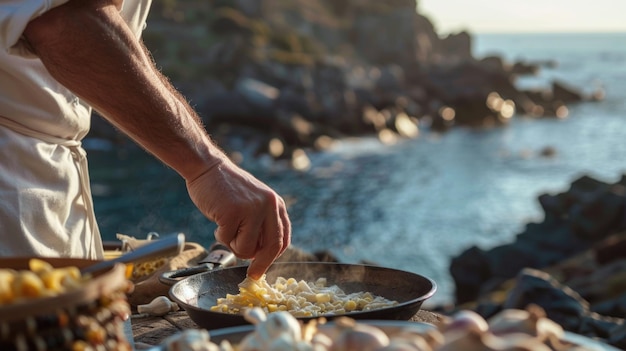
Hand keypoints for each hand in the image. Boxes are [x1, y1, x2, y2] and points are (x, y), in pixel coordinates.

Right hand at [186, 159, 290, 278]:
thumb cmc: (227, 189)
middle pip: (271, 248)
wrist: (207, 167)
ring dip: (233, 246)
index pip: (283, 240)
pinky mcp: (233, 213)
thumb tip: (262, 256)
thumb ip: (262, 224)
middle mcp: (269, 206)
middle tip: (252, 274)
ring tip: (226, 228)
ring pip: (247, 249)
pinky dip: (220, 236)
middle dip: (260, 265)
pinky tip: (217, 219)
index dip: (273, 258)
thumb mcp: (255, 202)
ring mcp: (252, 209)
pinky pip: (227, 240)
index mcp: (276, 204)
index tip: (263, 269)